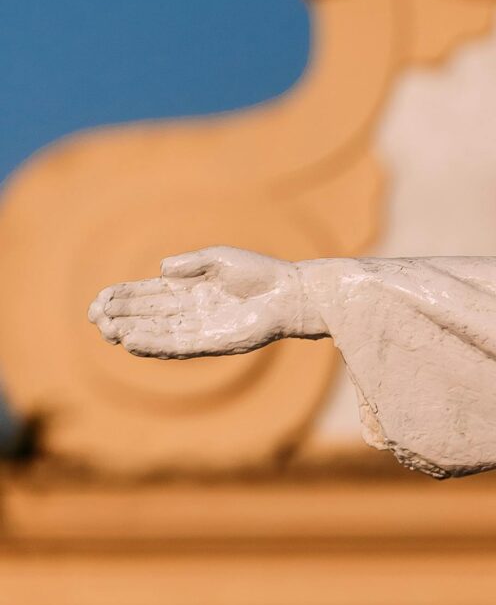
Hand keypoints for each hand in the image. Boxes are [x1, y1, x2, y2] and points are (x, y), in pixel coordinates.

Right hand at [89, 248, 320, 357]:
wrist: (290, 292)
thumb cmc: (258, 272)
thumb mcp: (217, 258)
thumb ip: (188, 263)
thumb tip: (160, 269)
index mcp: (186, 289)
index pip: (146, 295)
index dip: (121, 298)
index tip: (98, 300)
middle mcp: (188, 311)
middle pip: (145, 316)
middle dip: (119, 316)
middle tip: (95, 317)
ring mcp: (199, 328)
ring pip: (157, 333)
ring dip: (131, 332)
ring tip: (109, 331)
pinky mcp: (212, 343)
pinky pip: (177, 346)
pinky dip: (154, 344)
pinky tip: (133, 341)